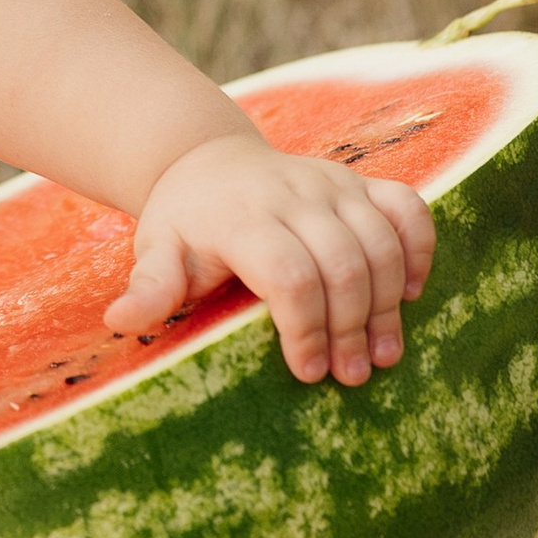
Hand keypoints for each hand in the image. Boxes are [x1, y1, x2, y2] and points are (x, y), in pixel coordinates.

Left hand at [109, 133, 435, 385]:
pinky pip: (407, 208)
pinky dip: (418, 248)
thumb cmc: (186, 222)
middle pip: (342, 262)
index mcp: (241, 216)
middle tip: (352, 376)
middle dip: (352, 326)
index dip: (304, 327)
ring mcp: (331, 184)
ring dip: (388, 303)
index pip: (288, 273)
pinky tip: (410, 293)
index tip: (308, 372)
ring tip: (383, 355)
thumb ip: (149, 287)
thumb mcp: (156, 250)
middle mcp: (292, 193)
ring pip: (380, 241)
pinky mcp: (360, 182)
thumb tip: (119, 321)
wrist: (208, 162)